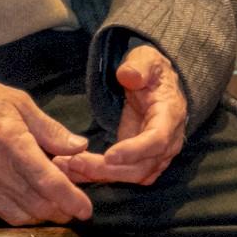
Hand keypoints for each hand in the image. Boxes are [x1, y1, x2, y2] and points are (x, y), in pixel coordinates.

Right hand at [0, 69, 92, 225]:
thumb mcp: (18, 102)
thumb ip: (50, 129)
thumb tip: (79, 147)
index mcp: (11, 143)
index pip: (48, 182)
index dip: (71, 200)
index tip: (86, 210)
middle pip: (35, 205)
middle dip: (60, 211)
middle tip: (72, 207)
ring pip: (16, 215)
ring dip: (38, 215)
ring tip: (51, 206)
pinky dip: (13, 211)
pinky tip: (22, 200)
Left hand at [58, 45, 189, 188]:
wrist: (157, 86)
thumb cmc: (152, 72)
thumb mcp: (146, 60)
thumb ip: (139, 67)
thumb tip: (129, 76)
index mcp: (170, 116)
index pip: (157, 141)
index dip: (134, 151)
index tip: (109, 156)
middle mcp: (167, 142)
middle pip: (142, 167)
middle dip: (108, 169)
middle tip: (75, 162)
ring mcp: (154, 156)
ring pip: (130, 176)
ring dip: (98, 175)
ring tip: (66, 166)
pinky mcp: (139, 162)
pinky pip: (120, 175)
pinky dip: (96, 176)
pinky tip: (70, 170)